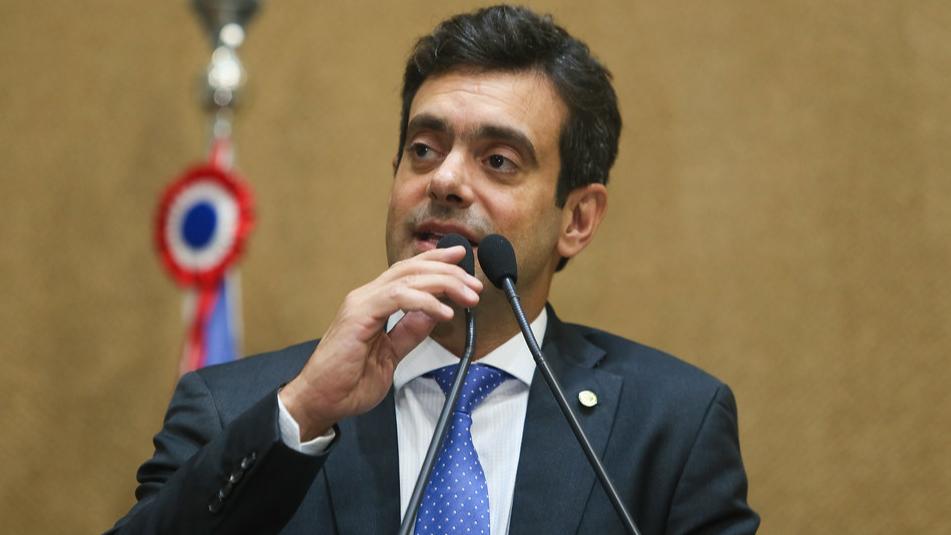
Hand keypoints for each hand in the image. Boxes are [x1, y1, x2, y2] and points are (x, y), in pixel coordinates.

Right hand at [279, 246, 481, 439]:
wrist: (320, 400)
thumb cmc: (347, 382)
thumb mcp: (390, 356)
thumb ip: (409, 333)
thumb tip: (432, 315)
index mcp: (374, 304)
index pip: (408, 273)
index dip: (436, 263)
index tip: (462, 262)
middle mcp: (367, 297)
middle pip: (411, 269)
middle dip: (448, 271)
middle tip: (474, 284)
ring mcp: (361, 304)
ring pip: (408, 278)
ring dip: (443, 284)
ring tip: (467, 297)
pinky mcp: (358, 315)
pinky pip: (397, 297)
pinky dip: (424, 302)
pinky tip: (443, 312)